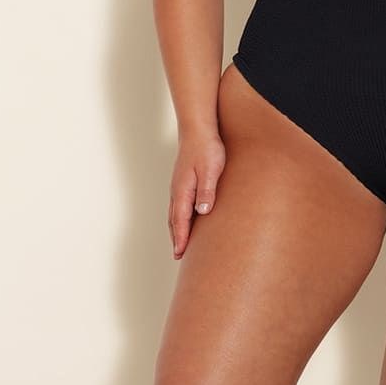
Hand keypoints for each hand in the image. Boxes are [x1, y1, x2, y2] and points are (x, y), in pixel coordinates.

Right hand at [169, 131, 226, 258]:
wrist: (198, 129)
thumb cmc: (207, 148)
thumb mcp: (211, 170)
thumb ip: (207, 191)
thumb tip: (202, 212)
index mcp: (183, 190)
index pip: (180, 220)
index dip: (181, 239)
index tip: (180, 254)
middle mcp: (177, 190)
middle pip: (174, 220)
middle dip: (176, 238)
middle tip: (178, 255)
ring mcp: (179, 186)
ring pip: (175, 213)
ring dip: (177, 229)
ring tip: (181, 243)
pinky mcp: (184, 181)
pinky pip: (179, 205)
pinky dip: (180, 218)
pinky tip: (187, 219)